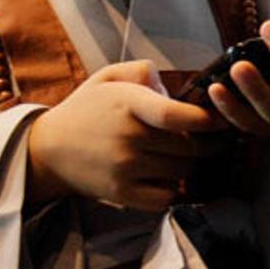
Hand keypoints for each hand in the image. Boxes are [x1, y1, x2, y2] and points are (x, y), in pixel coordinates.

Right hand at [26, 60, 224, 210]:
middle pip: (188, 147)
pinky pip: (165, 197)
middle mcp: (129, 138)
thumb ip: (143, 71)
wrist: (48, 149)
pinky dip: (174, 188)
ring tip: (192, 154)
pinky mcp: (122, 193)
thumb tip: (172, 86)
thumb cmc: (86, 108)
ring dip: (192, 164)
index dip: (205, 119)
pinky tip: (171, 176)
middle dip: (209, 143)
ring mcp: (125, 168)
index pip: (174, 115)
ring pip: (181, 171)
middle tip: (217, 139)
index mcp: (128, 105)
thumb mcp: (109, 77)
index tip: (221, 119)